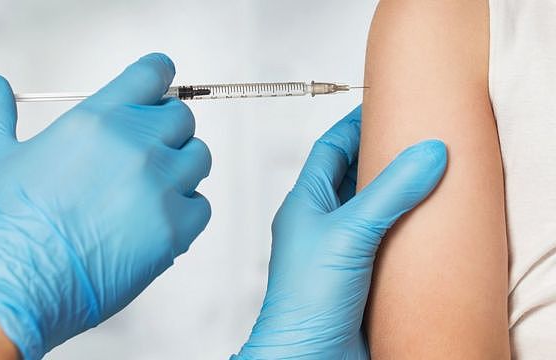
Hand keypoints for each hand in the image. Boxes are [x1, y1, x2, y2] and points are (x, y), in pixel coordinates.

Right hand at [0, 53, 211, 358]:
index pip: (152, 74)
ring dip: (180, 168)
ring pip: (198, 158)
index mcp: (98, 119)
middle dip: (165, 131)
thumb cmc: (6, 227)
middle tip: (142, 155)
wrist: (18, 286)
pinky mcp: (176, 228)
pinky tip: (155, 222)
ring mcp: (161, 186)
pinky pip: (201, 205)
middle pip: (181, 118)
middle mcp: (137, 145)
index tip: (159, 88)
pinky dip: (185, 211)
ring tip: (149, 190)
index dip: (159, 78)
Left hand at [234, 106, 446, 358]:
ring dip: (395, 191)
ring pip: (370, 207)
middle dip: (380, 154)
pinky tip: (424, 225)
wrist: (308, 356)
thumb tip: (426, 153)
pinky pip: (383, 238)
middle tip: (413, 136)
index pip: (330, 148)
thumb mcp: (350, 234)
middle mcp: (321, 222)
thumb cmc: (304, 301)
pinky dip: (403, 226)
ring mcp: (340, 248)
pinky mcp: (359, 274)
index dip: (355, 124)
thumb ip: (389, 192)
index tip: (382, 104)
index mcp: (306, 203)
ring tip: (425, 173)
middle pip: (352, 174)